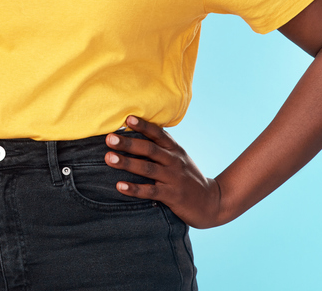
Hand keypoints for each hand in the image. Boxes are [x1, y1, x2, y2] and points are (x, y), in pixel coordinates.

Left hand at [105, 115, 226, 228]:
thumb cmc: (187, 177)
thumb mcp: (179, 158)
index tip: (128, 118)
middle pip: (150, 149)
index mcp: (175, 150)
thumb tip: (133, 133)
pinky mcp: (173, 196)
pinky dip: (134, 189)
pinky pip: (151, 191)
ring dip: (127, 163)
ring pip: (148, 168)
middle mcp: (174, 161)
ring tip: (109, 158)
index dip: (143, 126)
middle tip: (109, 138)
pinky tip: (119, 186)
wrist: (212, 202)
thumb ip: (160, 147)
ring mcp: (174, 178)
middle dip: (128, 143)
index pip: (158, 134)